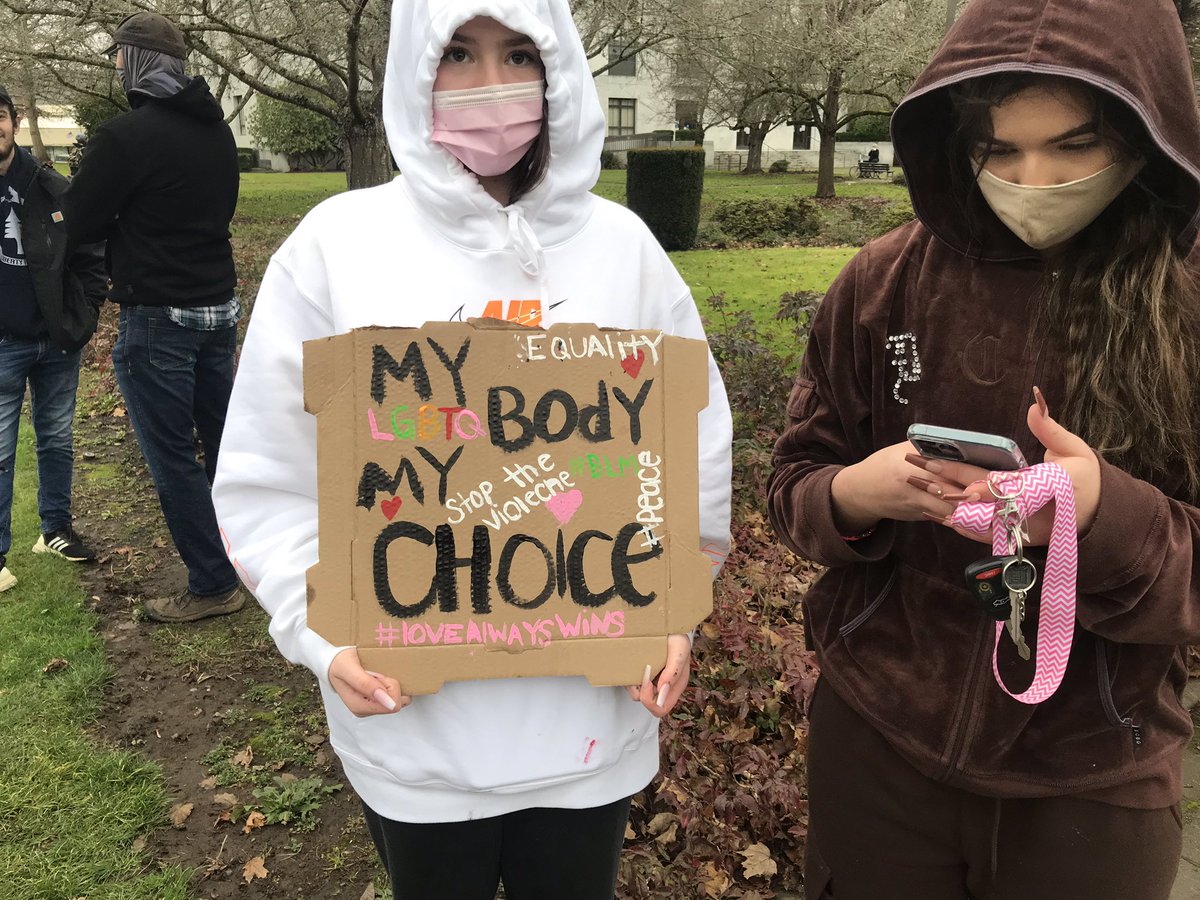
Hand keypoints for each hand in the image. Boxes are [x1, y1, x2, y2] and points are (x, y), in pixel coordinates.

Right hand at [328, 648, 410, 716]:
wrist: (336, 660)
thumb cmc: (340, 663)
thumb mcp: (349, 669)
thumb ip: (365, 684)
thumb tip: (389, 703)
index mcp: (359, 707)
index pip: (392, 705)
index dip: (390, 686)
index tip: (377, 674)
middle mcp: (367, 709)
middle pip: (397, 701)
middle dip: (391, 684)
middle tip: (375, 672)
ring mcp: (373, 705)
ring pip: (398, 697)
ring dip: (391, 682)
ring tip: (376, 673)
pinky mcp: (378, 699)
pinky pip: (396, 692)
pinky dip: (391, 682)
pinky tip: (379, 675)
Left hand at [625, 634, 690, 717]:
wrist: (665, 624)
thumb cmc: (675, 636)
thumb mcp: (680, 648)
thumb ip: (674, 671)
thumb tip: (662, 690)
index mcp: (676, 685)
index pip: (662, 708)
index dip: (651, 701)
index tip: (648, 682)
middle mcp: (663, 687)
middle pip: (649, 706)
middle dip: (642, 693)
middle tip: (641, 676)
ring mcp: (651, 681)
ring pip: (637, 695)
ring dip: (633, 684)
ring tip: (636, 667)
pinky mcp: (640, 675)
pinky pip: (631, 684)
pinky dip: (628, 678)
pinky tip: (632, 665)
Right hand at [830, 440, 982, 532]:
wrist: (859, 491)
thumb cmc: (885, 464)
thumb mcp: (905, 448)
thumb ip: (933, 449)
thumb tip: (967, 449)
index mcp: (916, 462)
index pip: (953, 468)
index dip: (976, 475)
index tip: (997, 478)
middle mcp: (917, 483)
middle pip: (956, 492)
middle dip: (981, 496)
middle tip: (1004, 498)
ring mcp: (917, 503)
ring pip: (953, 510)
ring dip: (974, 511)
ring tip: (996, 511)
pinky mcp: (919, 516)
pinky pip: (945, 517)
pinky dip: (962, 517)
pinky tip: (977, 519)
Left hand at [920, 388, 1100, 544]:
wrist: (1096, 518)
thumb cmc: (1086, 479)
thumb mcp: (1076, 451)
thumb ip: (1051, 430)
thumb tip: (1034, 404)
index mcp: (1051, 489)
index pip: (1013, 489)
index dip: (987, 489)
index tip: (966, 489)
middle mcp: (1034, 514)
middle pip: (988, 505)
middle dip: (954, 492)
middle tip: (926, 480)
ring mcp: (1023, 530)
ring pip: (981, 523)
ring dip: (950, 509)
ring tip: (922, 493)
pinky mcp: (1015, 538)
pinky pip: (983, 534)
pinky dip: (960, 524)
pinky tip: (936, 514)